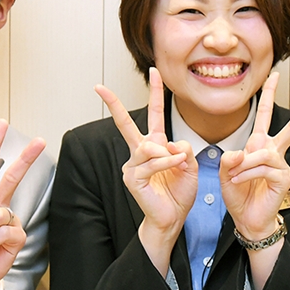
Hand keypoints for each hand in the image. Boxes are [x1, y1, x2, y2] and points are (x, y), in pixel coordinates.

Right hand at [96, 69, 197, 268]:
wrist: (173, 218)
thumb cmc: (179, 192)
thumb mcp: (189, 165)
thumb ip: (182, 148)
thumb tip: (171, 143)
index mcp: (154, 145)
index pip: (153, 114)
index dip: (155, 92)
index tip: (154, 71)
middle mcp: (140, 152)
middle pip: (125, 124)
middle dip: (113, 104)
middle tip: (100, 87)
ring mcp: (133, 165)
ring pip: (150, 146)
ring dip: (169, 154)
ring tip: (179, 163)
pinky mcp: (132, 178)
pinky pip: (151, 162)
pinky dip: (166, 163)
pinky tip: (174, 166)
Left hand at [220, 73, 289, 240]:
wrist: (247, 219)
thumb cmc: (239, 195)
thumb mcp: (226, 173)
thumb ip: (229, 159)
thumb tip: (241, 152)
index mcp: (260, 145)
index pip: (265, 115)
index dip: (269, 94)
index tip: (275, 75)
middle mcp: (274, 152)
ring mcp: (281, 165)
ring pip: (263, 153)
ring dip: (245, 165)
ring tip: (234, 177)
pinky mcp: (284, 178)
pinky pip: (265, 168)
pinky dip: (248, 174)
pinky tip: (240, 181)